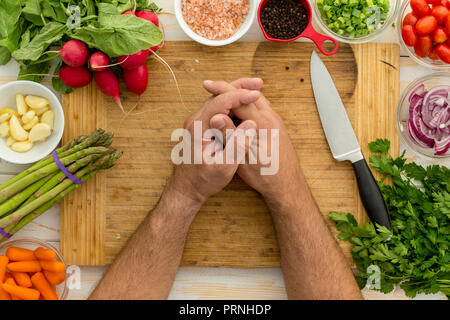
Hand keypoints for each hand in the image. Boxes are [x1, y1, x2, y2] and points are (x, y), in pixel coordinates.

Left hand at [168, 86, 259, 206]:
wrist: (186, 190)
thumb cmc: (203, 181)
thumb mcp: (223, 167)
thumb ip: (236, 145)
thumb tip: (250, 123)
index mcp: (198, 127)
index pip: (220, 102)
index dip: (240, 96)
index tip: (257, 94)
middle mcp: (195, 121)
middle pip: (217, 96)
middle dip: (238, 87)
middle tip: (259, 83)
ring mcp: (197, 123)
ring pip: (217, 100)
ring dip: (235, 93)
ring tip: (254, 89)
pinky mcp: (201, 128)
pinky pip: (216, 109)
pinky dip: (231, 103)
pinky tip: (243, 104)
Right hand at [203, 78, 302, 202]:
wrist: (288, 187)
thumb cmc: (268, 176)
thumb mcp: (244, 158)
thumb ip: (231, 136)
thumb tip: (216, 117)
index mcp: (263, 123)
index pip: (239, 99)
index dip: (221, 90)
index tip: (207, 84)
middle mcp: (271, 118)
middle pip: (248, 94)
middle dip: (229, 88)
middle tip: (211, 86)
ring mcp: (275, 122)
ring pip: (255, 101)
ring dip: (238, 96)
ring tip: (221, 95)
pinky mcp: (275, 127)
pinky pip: (259, 109)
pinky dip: (246, 106)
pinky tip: (237, 112)